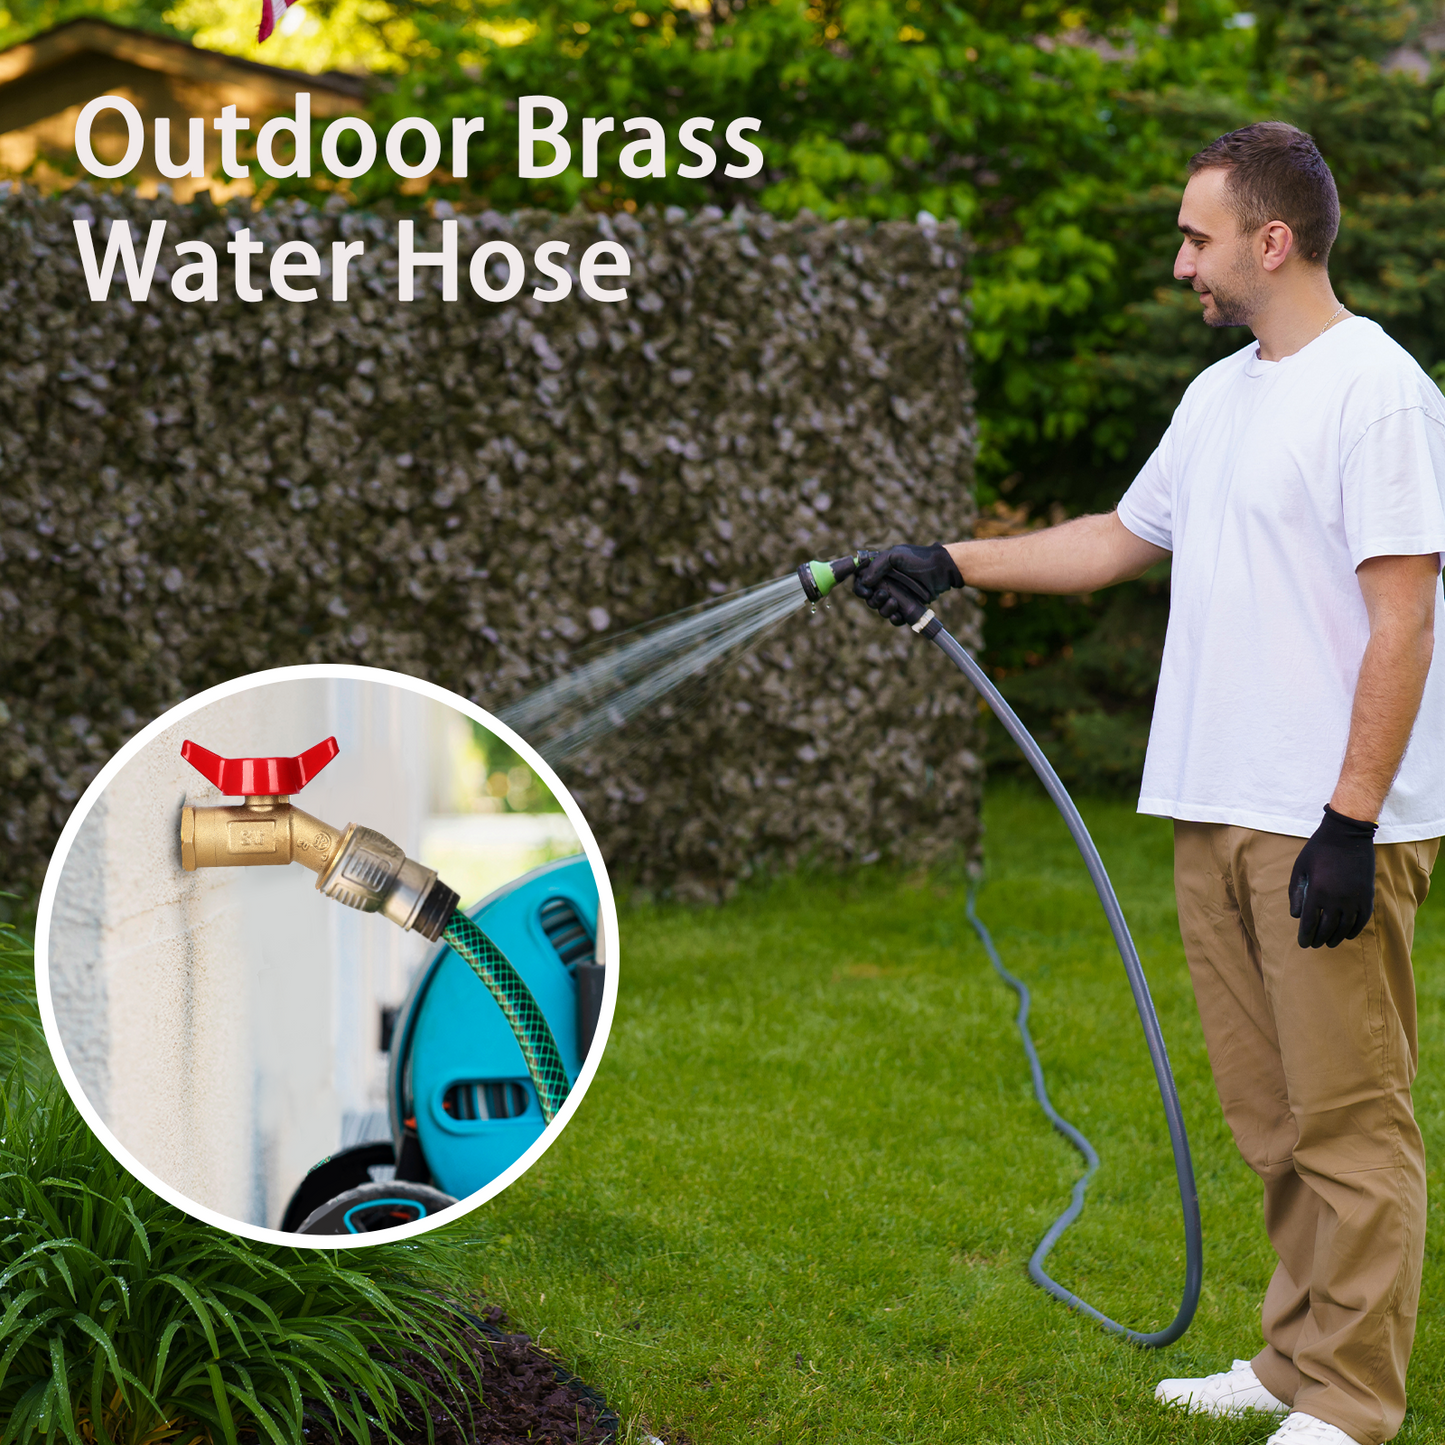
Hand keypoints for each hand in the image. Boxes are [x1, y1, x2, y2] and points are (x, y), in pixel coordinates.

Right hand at [852, 543, 962, 626]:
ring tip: (895, 603)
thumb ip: (877, 566)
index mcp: (879, 571)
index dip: (860, 588)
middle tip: (885, 594)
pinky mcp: (907, 607)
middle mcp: (886, 584)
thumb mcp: (895, 555)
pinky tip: (898, 615)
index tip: (867, 591)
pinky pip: (895, 618)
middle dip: (874, 600)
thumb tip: (864, 581)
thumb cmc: (919, 559)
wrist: (941, 569)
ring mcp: (896, 596)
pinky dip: (894, 619)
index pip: (861, 582)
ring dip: (884, 609)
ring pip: (881, 609)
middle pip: (869, 599)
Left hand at [1289, 805, 1378, 948]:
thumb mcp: (1300, 868)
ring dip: (1335, 938)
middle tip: (1313, 945)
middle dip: (1318, 939)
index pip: (1310, 923)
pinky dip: (1354, 930)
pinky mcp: (1367, 896)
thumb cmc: (1318, 850)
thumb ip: (1296, 893)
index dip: (1305, 936)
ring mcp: (1354, 898)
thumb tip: (1296, 916)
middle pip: (1327, 929)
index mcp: (1317, 892)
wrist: (1347, 835)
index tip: (1303, 943)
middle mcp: (1337, 899)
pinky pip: (1362, 920)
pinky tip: (1347, 935)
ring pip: (1345, 928)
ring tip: (1328, 943)